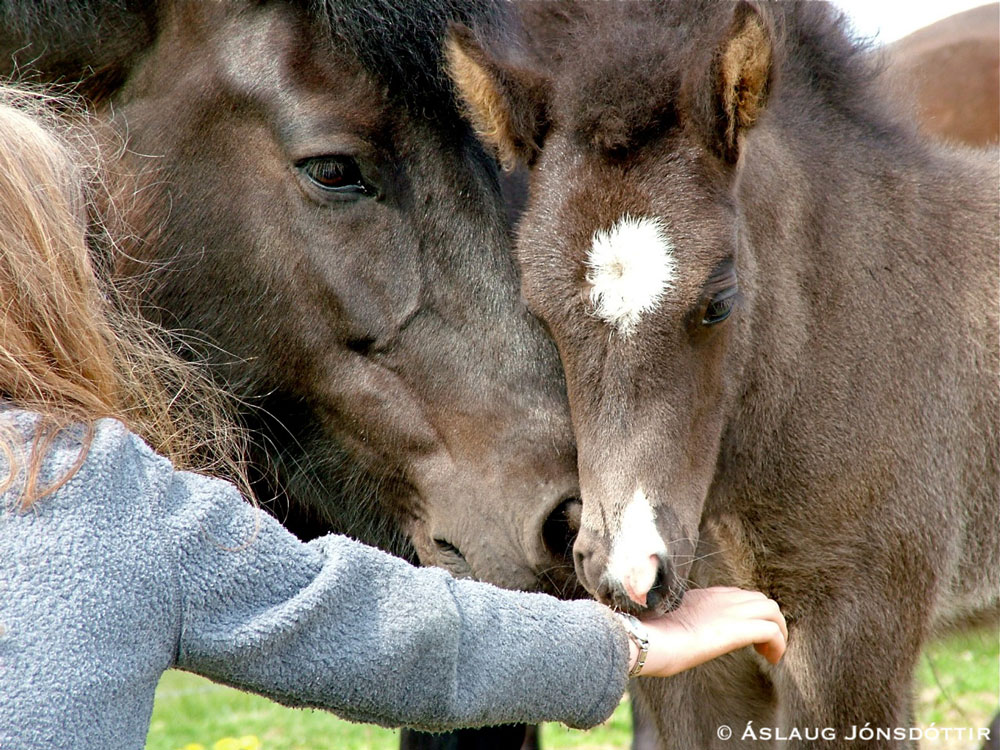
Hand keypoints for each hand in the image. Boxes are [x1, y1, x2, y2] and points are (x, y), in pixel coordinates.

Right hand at [625, 587, 787, 677]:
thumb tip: (669, 635)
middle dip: (769, 620)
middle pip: (759, 598)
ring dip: (778, 632)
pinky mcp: (734, 630)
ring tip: (771, 654)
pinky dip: (778, 644)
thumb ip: (678, 624)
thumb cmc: (647, 640)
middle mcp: (718, 599)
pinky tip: (769, 659)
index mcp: (702, 597)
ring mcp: (727, 612)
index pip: (738, 596)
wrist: (644, 642)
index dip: (748, 614)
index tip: (748, 638)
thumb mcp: (665, 626)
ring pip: (771, 609)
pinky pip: (771, 630)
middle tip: (763, 647)